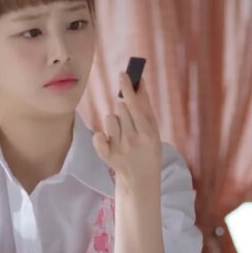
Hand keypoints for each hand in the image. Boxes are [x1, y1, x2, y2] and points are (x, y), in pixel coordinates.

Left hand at [92, 71, 162, 188]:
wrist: (141, 177)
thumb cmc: (148, 148)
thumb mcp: (153, 129)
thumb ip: (146, 106)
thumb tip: (139, 81)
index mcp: (148, 133)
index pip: (135, 105)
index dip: (128, 89)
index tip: (122, 74)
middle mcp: (133, 140)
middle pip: (121, 108)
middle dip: (124, 110)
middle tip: (130, 123)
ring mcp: (119, 149)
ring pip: (109, 118)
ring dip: (114, 122)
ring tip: (122, 134)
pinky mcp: (107, 156)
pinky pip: (98, 135)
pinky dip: (101, 136)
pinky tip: (109, 141)